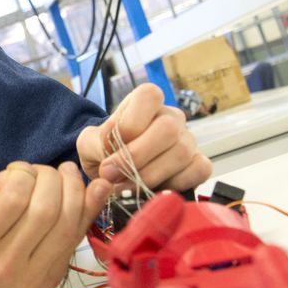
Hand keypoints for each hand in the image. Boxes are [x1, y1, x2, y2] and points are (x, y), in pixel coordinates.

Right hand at [0, 162, 111, 287]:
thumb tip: (15, 174)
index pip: (13, 197)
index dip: (24, 174)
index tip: (19, 171)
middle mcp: (6, 262)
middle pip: (45, 209)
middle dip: (52, 179)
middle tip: (45, 172)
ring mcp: (33, 274)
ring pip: (66, 224)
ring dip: (75, 190)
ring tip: (69, 173)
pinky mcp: (51, 279)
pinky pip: (75, 240)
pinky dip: (89, 211)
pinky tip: (95, 189)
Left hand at [76, 83, 210, 191]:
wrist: (115, 170)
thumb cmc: (104, 150)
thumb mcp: (89, 142)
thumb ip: (96, 144)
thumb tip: (112, 164)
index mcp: (145, 101)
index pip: (148, 97)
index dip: (128, 125)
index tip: (108, 147)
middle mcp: (171, 116)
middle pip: (167, 129)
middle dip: (136, 156)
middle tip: (112, 175)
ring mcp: (188, 140)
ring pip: (181, 153)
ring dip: (148, 176)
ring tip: (124, 188)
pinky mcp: (198, 163)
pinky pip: (198, 171)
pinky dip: (174, 184)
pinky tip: (152, 190)